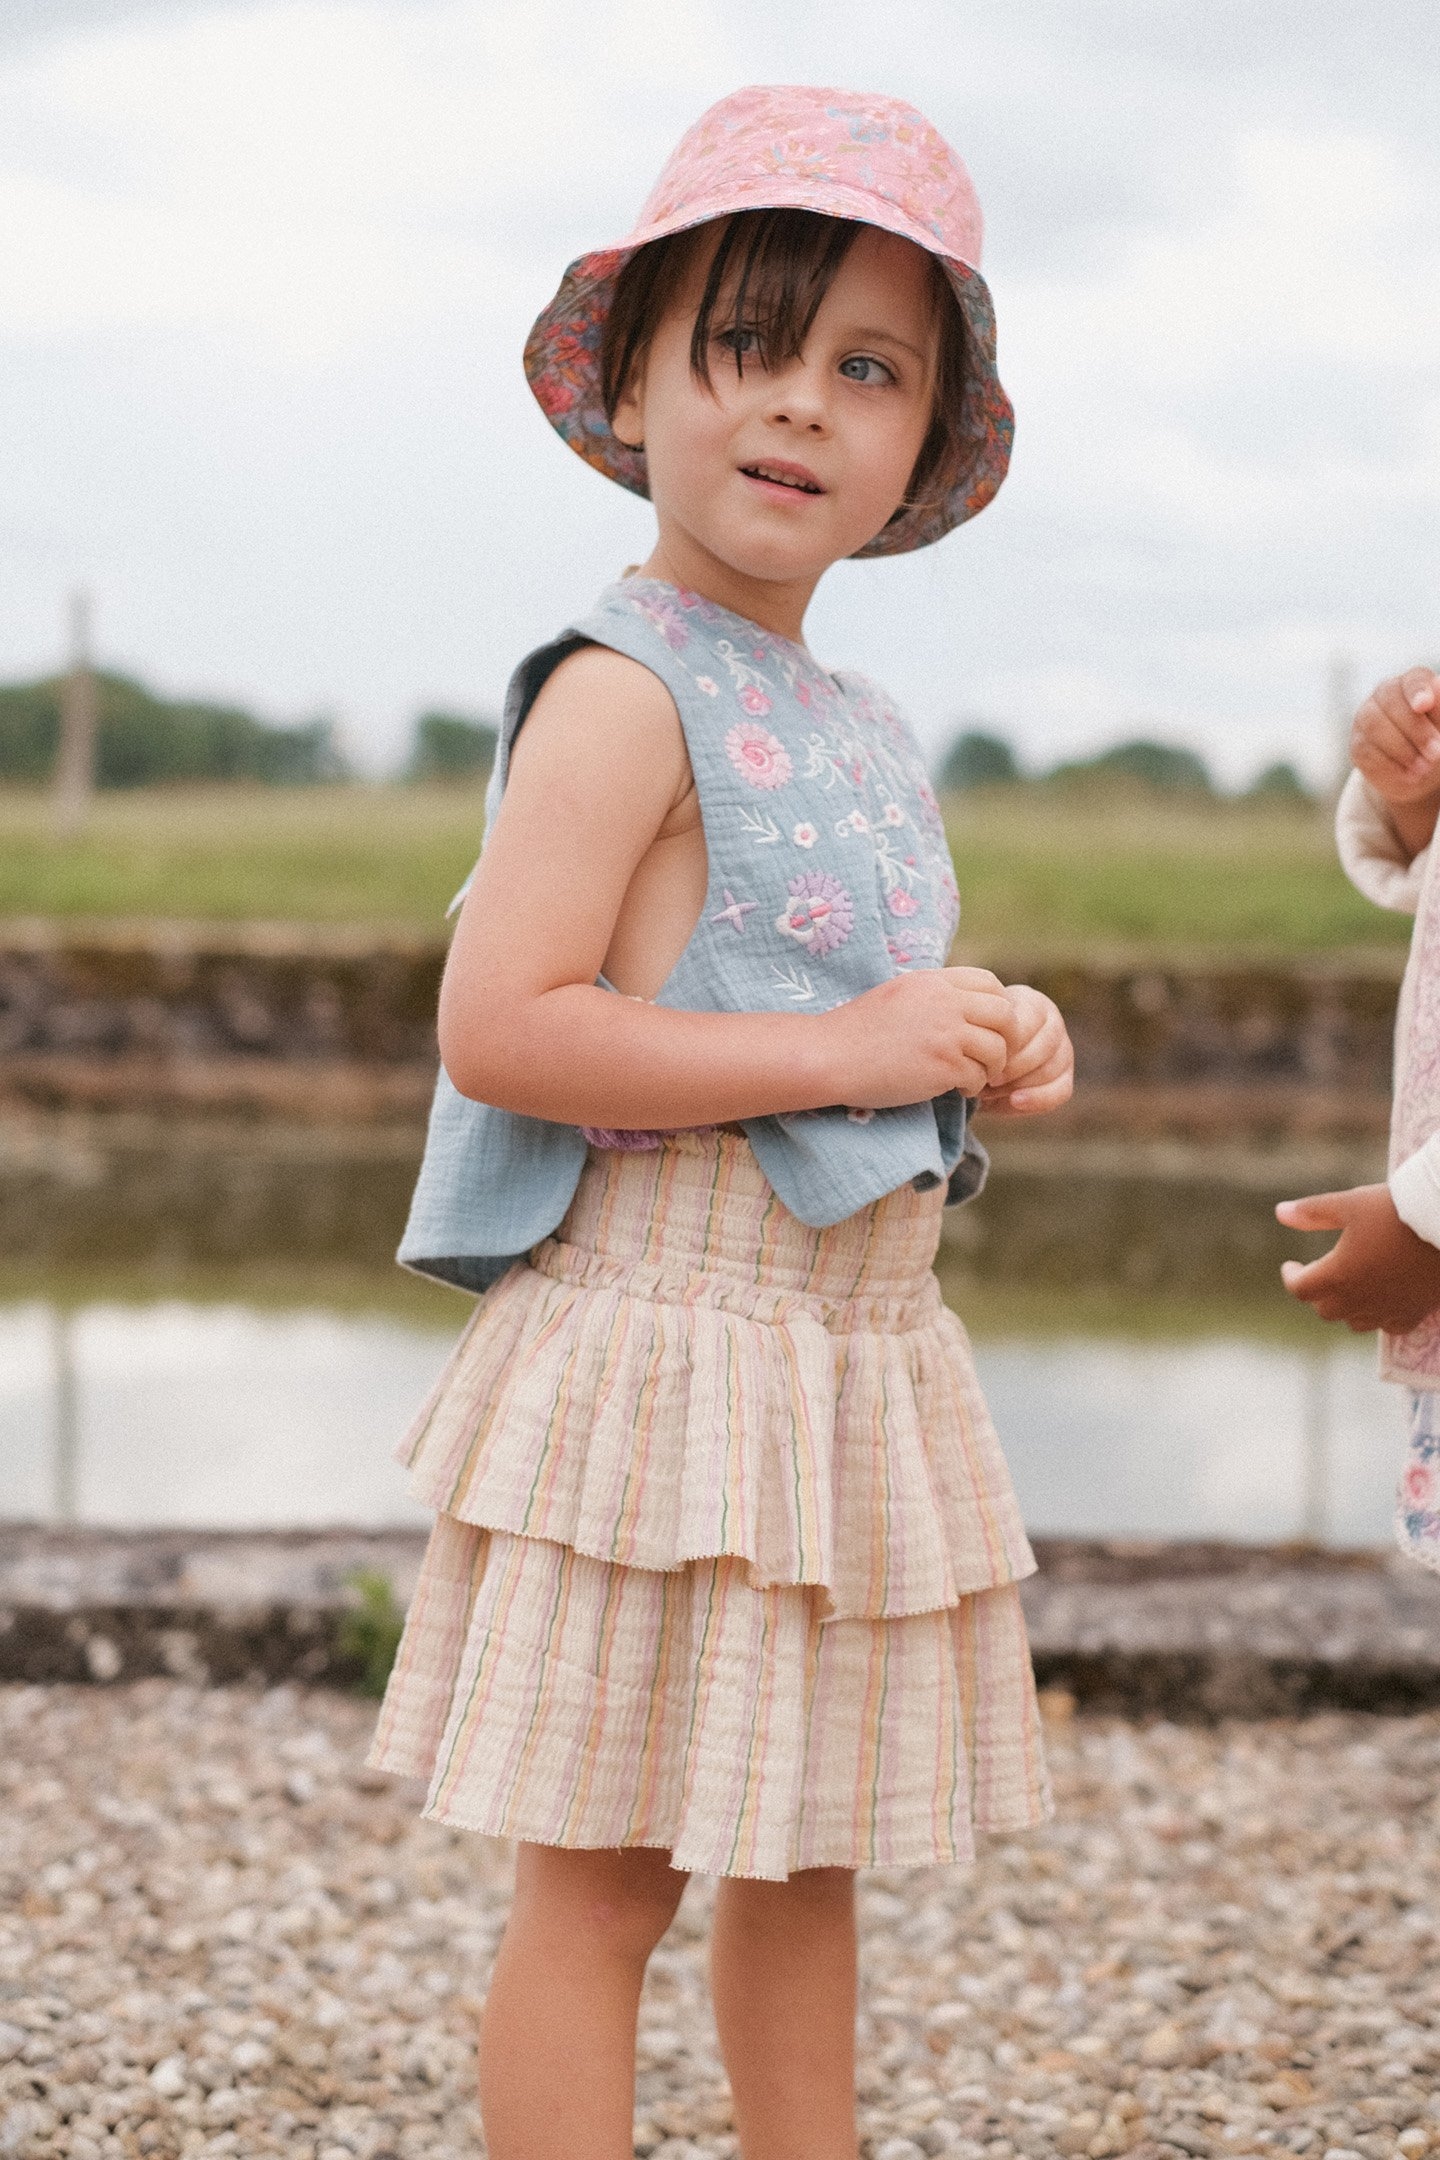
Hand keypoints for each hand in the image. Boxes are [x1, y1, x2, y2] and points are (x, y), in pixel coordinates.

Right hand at [825, 965, 1024, 1107]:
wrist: (830, 1055)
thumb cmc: (857, 1030)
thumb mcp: (898, 994)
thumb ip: (932, 994)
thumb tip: (964, 1003)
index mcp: (933, 981)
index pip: (990, 983)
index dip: (998, 1006)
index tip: (987, 1027)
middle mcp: (945, 1002)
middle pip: (1005, 1014)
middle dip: (1006, 1038)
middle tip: (993, 1056)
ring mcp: (946, 1034)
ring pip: (998, 1049)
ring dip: (992, 1067)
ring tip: (972, 1076)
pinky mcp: (942, 1066)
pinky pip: (978, 1077)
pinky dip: (972, 1087)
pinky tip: (955, 1090)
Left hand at [977, 986, 1073, 1117]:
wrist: (978, 1058)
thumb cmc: (975, 1040)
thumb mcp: (976, 1030)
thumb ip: (981, 1033)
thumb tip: (985, 1051)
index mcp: (1033, 1004)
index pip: (1030, 1021)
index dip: (1009, 1043)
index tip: (984, 1057)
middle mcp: (1054, 1024)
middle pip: (1044, 1046)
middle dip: (1014, 1066)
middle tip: (988, 1078)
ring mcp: (1063, 1050)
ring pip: (1052, 1068)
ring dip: (1021, 1083)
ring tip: (991, 1090)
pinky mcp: (1066, 1076)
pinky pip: (1061, 1091)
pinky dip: (1039, 1099)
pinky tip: (1015, 1101)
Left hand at [1276, 1183, 1439, 1331]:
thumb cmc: (1396, 1211)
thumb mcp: (1350, 1203)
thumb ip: (1312, 1212)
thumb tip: (1279, 1213)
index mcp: (1338, 1275)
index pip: (1300, 1289)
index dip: (1291, 1277)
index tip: (1291, 1266)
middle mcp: (1360, 1300)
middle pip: (1325, 1309)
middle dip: (1317, 1293)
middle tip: (1321, 1273)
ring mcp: (1388, 1310)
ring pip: (1354, 1323)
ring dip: (1345, 1308)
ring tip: (1349, 1286)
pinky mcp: (1415, 1313)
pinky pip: (1389, 1326)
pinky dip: (1379, 1316)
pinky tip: (1381, 1300)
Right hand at [1352, 669, 1439, 853]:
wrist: (1418, 772)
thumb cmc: (1437, 740)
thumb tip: (1436, 691)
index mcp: (1412, 684)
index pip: (1413, 680)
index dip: (1418, 690)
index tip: (1424, 705)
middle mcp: (1385, 695)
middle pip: (1391, 702)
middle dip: (1416, 729)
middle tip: (1436, 753)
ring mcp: (1366, 718)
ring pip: (1375, 726)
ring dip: (1403, 750)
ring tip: (1424, 769)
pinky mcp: (1357, 745)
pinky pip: (1367, 751)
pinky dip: (1391, 766)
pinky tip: (1409, 776)